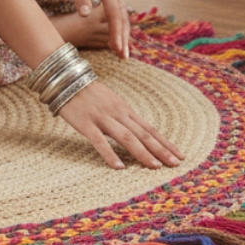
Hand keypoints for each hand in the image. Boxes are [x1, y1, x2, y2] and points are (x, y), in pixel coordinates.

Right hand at [57, 80, 182, 169]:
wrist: (65, 77)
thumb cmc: (87, 92)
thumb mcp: (110, 101)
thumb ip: (122, 116)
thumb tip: (136, 132)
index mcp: (125, 109)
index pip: (149, 129)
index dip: (165, 143)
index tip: (179, 155)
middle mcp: (118, 113)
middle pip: (143, 134)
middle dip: (161, 150)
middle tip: (175, 164)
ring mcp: (102, 118)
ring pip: (127, 138)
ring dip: (143, 153)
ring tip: (155, 166)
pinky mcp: (85, 123)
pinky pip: (99, 141)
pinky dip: (109, 154)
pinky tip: (119, 167)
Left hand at [61, 0, 130, 58]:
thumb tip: (85, 14)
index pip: (114, 14)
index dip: (116, 33)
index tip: (117, 48)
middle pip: (122, 17)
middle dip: (123, 38)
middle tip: (124, 57)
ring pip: (122, 15)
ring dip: (122, 33)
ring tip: (121, 51)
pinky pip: (118, 10)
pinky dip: (119, 24)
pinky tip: (117, 35)